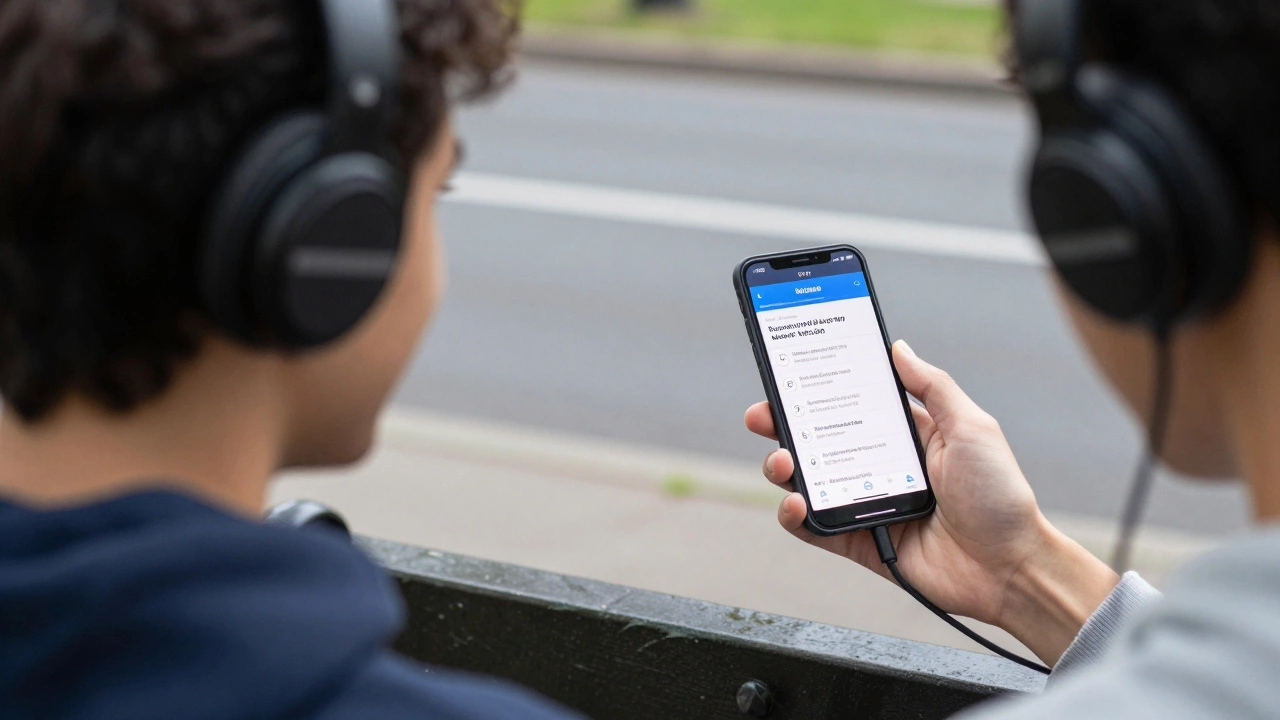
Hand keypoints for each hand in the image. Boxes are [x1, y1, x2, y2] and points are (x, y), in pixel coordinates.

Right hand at [745, 340, 1117, 664]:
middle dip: (783, 424)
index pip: (850, 403)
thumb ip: (933, 387)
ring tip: (783, 461)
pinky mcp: (858, 542)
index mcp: (905, 434)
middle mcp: (878, 465)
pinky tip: (796, 503)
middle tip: (762, 414)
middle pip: (816, 439)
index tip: (790, 370)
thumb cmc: (1001, 497)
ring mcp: (865, 504)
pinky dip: (795, 516)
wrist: (1011, 568)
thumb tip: (898, 348)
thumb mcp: (973, 427)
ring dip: (783, 467)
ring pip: (807, 480)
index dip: (818, 387)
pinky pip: (814, 528)